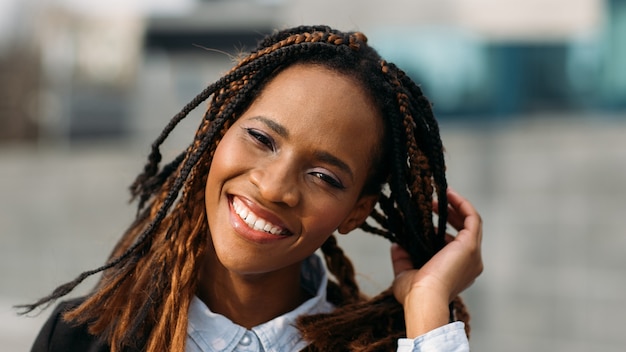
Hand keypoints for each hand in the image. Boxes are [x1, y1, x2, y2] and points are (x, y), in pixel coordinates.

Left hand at [391, 188, 482, 336]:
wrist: (424, 298)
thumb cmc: (414, 294)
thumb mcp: (404, 274)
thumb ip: (402, 259)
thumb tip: (396, 244)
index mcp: (458, 272)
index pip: (454, 245)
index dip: (442, 229)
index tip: (427, 217)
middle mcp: (470, 264)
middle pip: (465, 232)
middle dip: (450, 215)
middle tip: (433, 203)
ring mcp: (473, 254)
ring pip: (471, 223)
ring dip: (456, 207)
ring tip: (440, 195)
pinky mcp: (471, 245)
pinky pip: (472, 218)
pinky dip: (462, 204)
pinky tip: (448, 194)